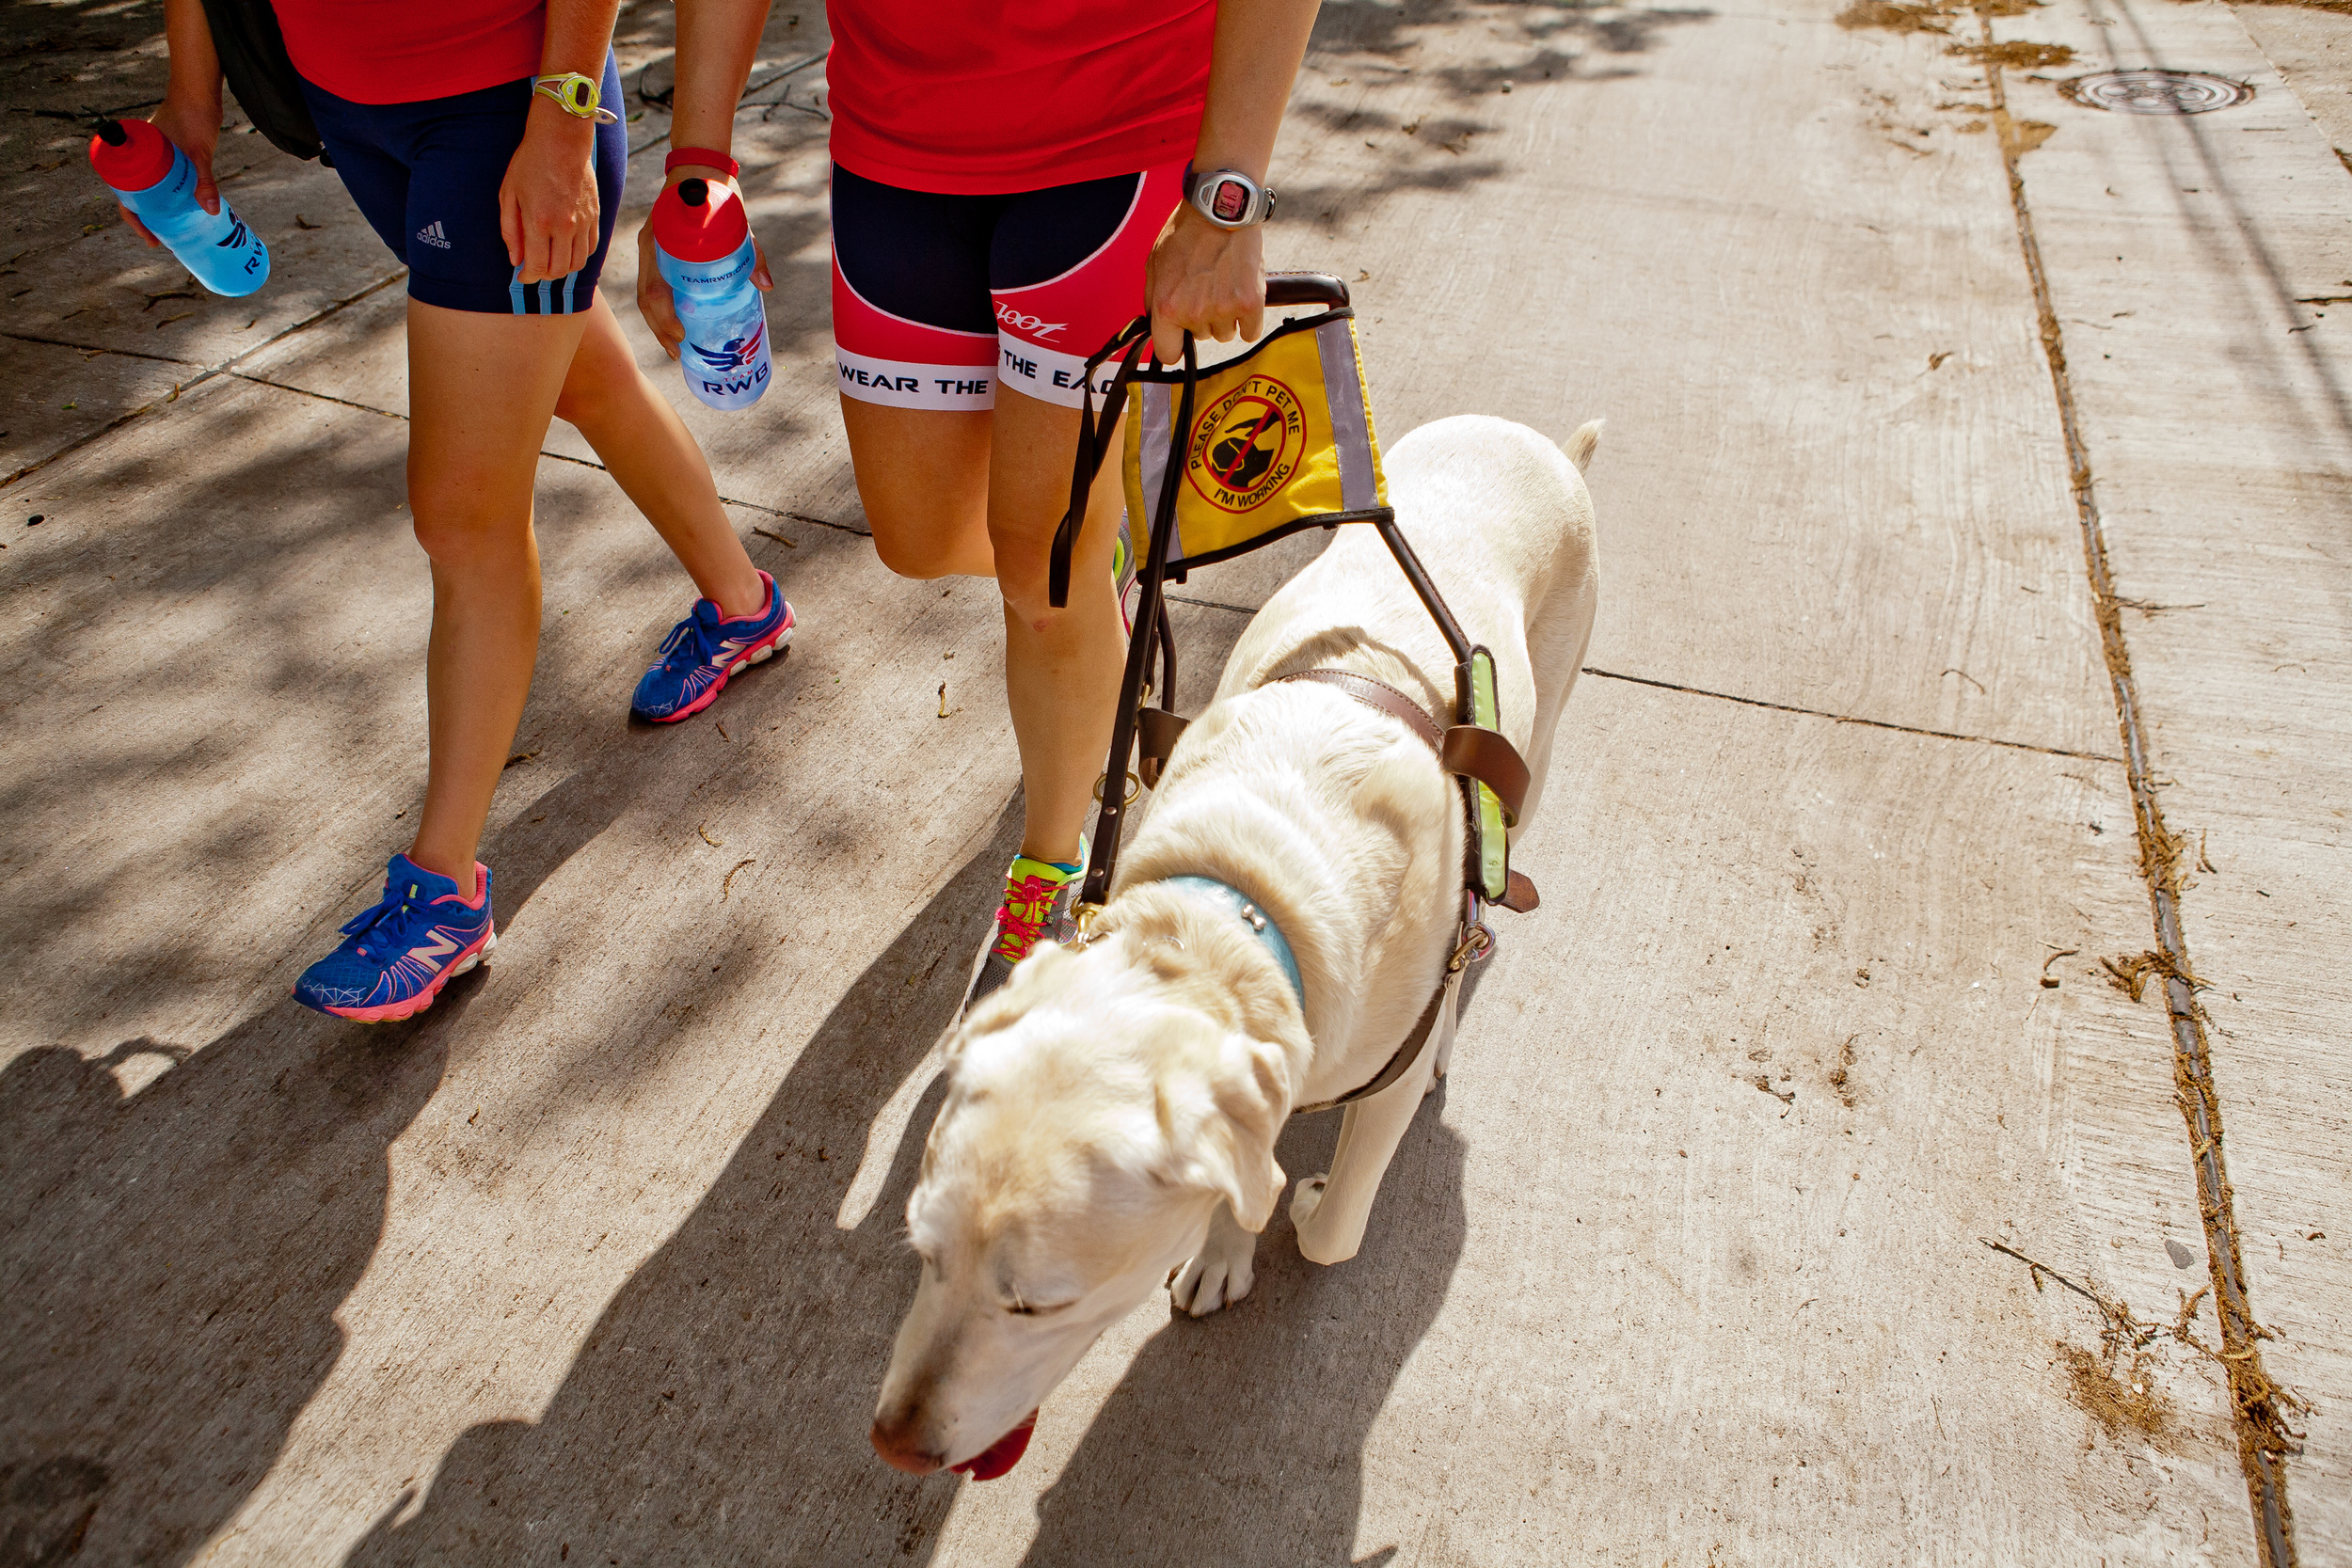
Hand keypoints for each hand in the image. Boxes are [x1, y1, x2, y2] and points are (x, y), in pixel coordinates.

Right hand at [120, 91, 220, 244]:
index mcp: (136, 156)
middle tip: (160, 243)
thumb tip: (211, 212)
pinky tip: (180, 212)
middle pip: (136, 196)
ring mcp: (156, 158)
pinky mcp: (170, 157)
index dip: (133, 218)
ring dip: (156, 212)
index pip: (125, 194)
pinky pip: (163, 182)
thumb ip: (204, 179)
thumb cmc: (194, 115)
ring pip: (150, 190)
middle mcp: (142, 158)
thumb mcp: (199, 152)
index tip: (149, 238)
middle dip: (145, 221)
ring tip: (170, 234)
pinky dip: (168, 199)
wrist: (199, 91)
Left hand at [499, 99, 600, 282]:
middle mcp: (564, 226)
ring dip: (562, 267)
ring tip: (551, 258)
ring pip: (577, 264)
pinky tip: (567, 247)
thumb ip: (510, 230)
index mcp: (539, 221)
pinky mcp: (596, 216)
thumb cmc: (530, 163)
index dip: (528, 276)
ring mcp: (583, 222)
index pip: (537, 266)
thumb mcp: (509, 194)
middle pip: (558, 270)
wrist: (562, 139)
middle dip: (544, 274)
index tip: (522, 275)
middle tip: (535, 267)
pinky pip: (591, 248)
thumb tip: (515, 259)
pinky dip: (579, 255)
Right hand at [634, 167, 771, 360]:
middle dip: (660, 329)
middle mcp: (650, 249)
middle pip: (646, 299)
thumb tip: (766, 285)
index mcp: (660, 241)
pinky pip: (653, 286)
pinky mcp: (658, 253)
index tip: (680, 334)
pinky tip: (674, 326)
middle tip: (678, 352)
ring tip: (675, 347)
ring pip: (646, 296)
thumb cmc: (716, 193)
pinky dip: (661, 309)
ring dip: (658, 324)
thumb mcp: (736, 222)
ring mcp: (652, 252)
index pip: (652, 288)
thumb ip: (751, 252)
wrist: (699, 167)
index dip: (663, 317)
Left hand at [1145, 205, 1264, 364]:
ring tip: (1224, 285)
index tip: (1180, 338)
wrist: (1221, 210)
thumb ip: (1153, 299)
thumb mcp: (1154, 264)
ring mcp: (1224, 310)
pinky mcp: (1250, 304)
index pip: (1168, 353)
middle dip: (1202, 318)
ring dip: (1225, 317)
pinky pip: (1250, 332)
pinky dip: (1248, 320)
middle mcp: (1194, 314)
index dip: (1175, 345)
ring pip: (1225, 334)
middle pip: (1201, 338)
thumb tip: (1154, 325)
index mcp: (1167, 307)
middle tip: (1206, 287)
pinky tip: (1242, 297)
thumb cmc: (1187, 232)